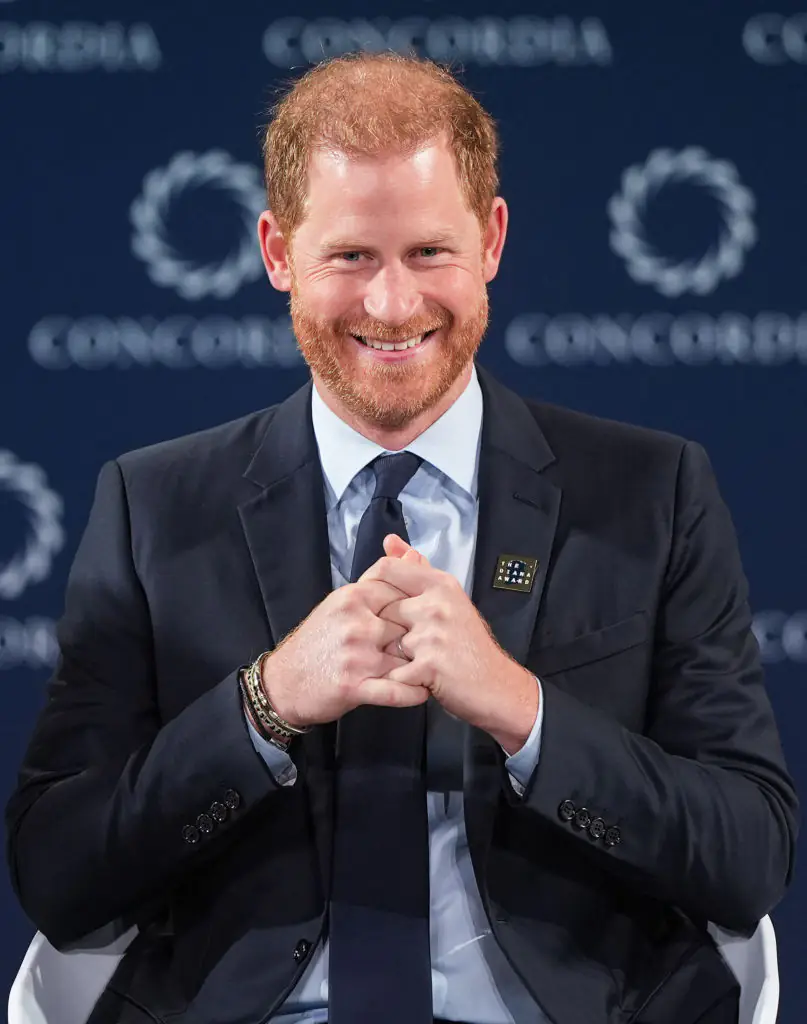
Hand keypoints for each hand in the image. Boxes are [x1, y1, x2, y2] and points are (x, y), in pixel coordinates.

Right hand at [259, 579, 429, 727]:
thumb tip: (411, 553)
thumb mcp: (342, 604)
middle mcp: (356, 622)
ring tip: (435, 671)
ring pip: (406, 657)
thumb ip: (377, 581)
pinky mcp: (354, 686)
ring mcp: (355, 655)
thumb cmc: (317, 642)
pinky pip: (397, 690)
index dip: (418, 607)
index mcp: (353, 597)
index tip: (426, 619)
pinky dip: (414, 693)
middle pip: (409, 624)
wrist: (283, 683)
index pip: (402, 591)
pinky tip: (422, 691)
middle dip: (422, 638)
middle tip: (436, 648)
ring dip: (422, 667)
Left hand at [362, 535, 539, 753]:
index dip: (371, 585)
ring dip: (394, 657)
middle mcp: (437, 604)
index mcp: (441, 584)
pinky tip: (416, 680)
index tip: (373, 604)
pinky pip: (394, 670)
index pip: (387, 569)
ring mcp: (432, 634)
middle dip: (385, 629)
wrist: (495, 685)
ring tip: (415, 664)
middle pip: (382, 608)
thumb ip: (416, 570)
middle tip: (404, 645)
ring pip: (386, 641)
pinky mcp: (428, 665)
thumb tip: (390, 541)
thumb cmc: (468, 644)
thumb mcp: (448, 599)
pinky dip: (399, 680)